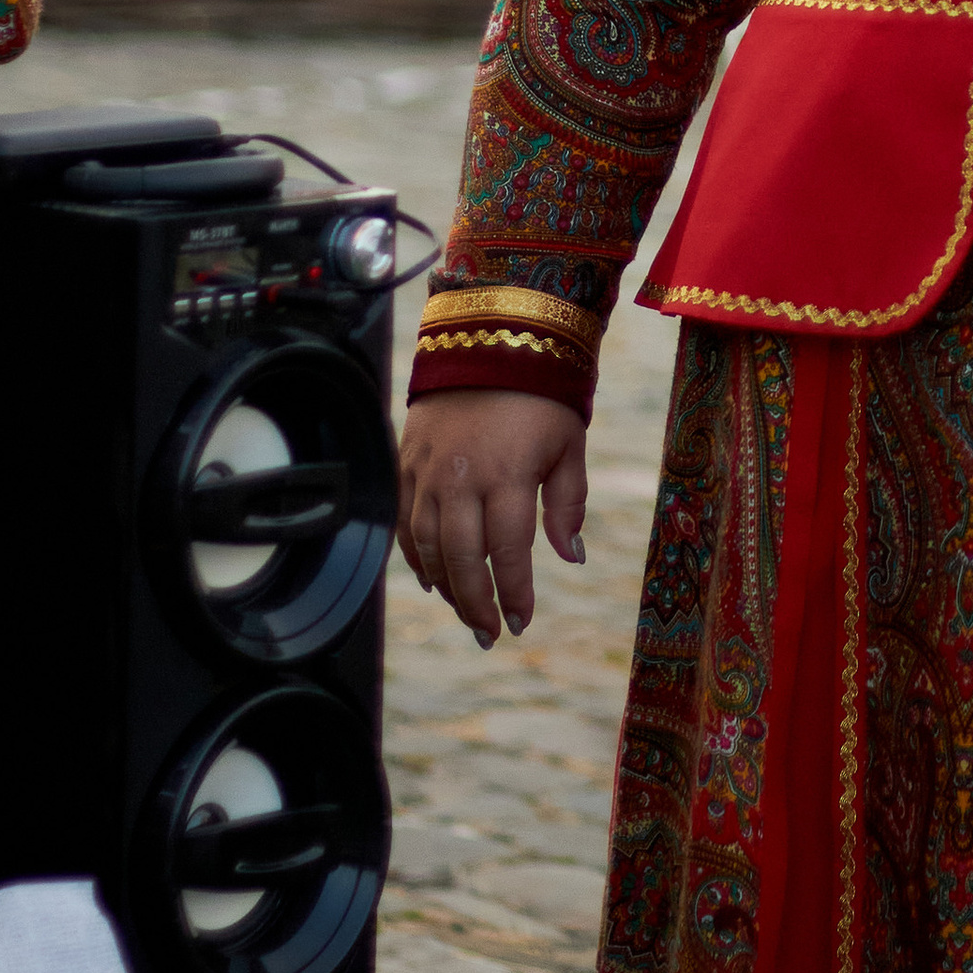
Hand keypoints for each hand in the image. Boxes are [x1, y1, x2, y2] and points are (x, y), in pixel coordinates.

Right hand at [397, 390, 587, 647]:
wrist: (492, 337)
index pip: (506, 553)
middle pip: (460, 560)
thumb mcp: (570, 445)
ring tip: (465, 612)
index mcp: (506, 476)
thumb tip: (569, 558)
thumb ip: (568, 504)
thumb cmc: (542, 395)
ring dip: (444, 586)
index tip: (522, 623)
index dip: (514, 594)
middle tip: (489, 635)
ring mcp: (427, 471)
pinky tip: (429, 578)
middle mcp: (460, 478)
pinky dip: (412, 555)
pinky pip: (402, 520)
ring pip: (426, 546)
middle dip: (475, 605)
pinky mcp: (406, 461)